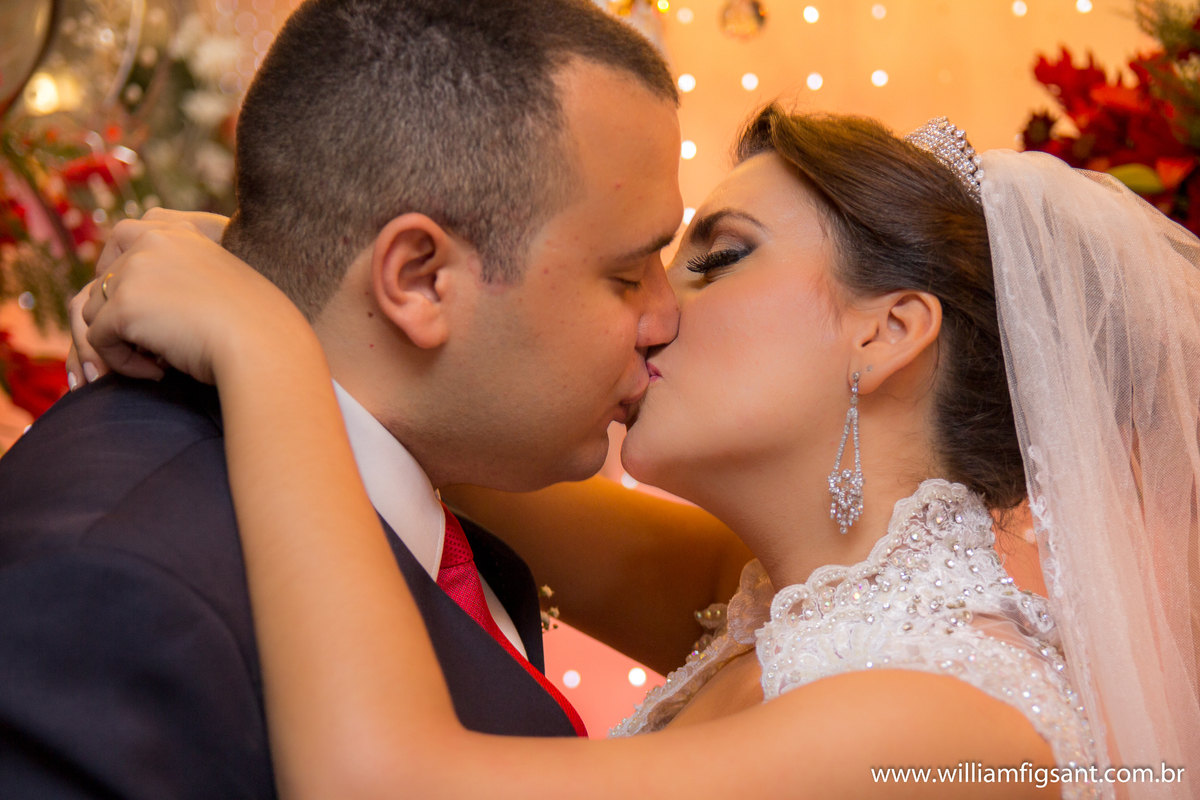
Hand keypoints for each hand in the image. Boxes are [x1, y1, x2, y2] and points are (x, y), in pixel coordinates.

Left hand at [77, 217, 310, 387]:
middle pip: (104, 280)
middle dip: (119, 314)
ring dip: (121, 341)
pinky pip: (99, 341)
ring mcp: (135, 272)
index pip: (125, 237)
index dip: (123, 274)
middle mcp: (152, 241)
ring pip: (94, 311)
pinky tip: (160, 372)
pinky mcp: (124, 307)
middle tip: (153, 344)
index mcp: (180, 233)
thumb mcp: (220, 285)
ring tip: (160, 361)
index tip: (142, 308)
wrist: (264, 343)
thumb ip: (183, 278)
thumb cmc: (255, 326)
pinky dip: (124, 363)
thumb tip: (148, 306)